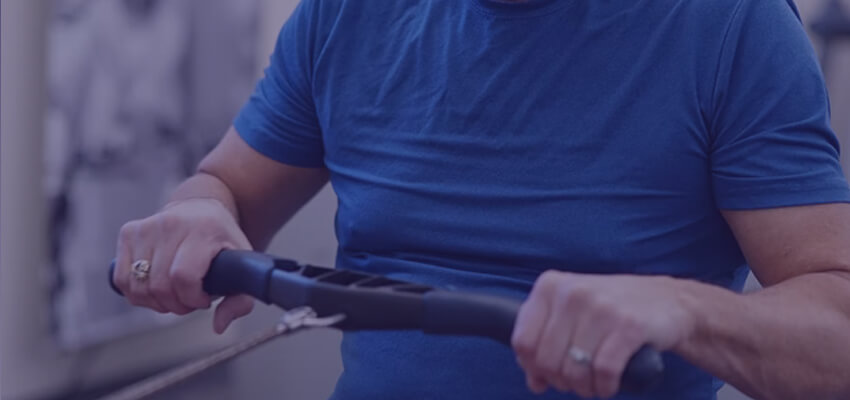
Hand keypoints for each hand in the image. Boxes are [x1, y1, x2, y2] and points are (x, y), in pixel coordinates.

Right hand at [112, 198, 254, 333]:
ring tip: (174, 293)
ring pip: (138, 287)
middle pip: (160, 286)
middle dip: (176, 304)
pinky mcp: (128, 232)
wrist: (202, 210)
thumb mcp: (241, 266)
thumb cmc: (222, 241)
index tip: (204, 299)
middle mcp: (171, 224)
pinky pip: (122, 279)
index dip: (192, 299)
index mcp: (203, 229)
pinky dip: (137, 293)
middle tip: (189, 299)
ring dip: (156, 302)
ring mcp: (146, 227)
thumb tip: (219, 326)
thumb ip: (240, 301)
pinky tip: (155, 288)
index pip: (183, 277)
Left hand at [511, 271, 695, 397]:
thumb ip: (545, 342)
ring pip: (574, 369)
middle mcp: (572, 292)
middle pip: (546, 360)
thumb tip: (534, 381)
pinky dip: (604, 387)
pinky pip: (603, 371)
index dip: (532, 367)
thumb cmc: (612, 310)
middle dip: (560, 381)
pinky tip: (608, 385)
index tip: (546, 375)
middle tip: (576, 382)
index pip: (522, 340)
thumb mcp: (572, 314)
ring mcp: (601, 307)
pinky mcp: (629, 325)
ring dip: (583, 388)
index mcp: (549, 285)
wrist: (669, 300)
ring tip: (592, 385)